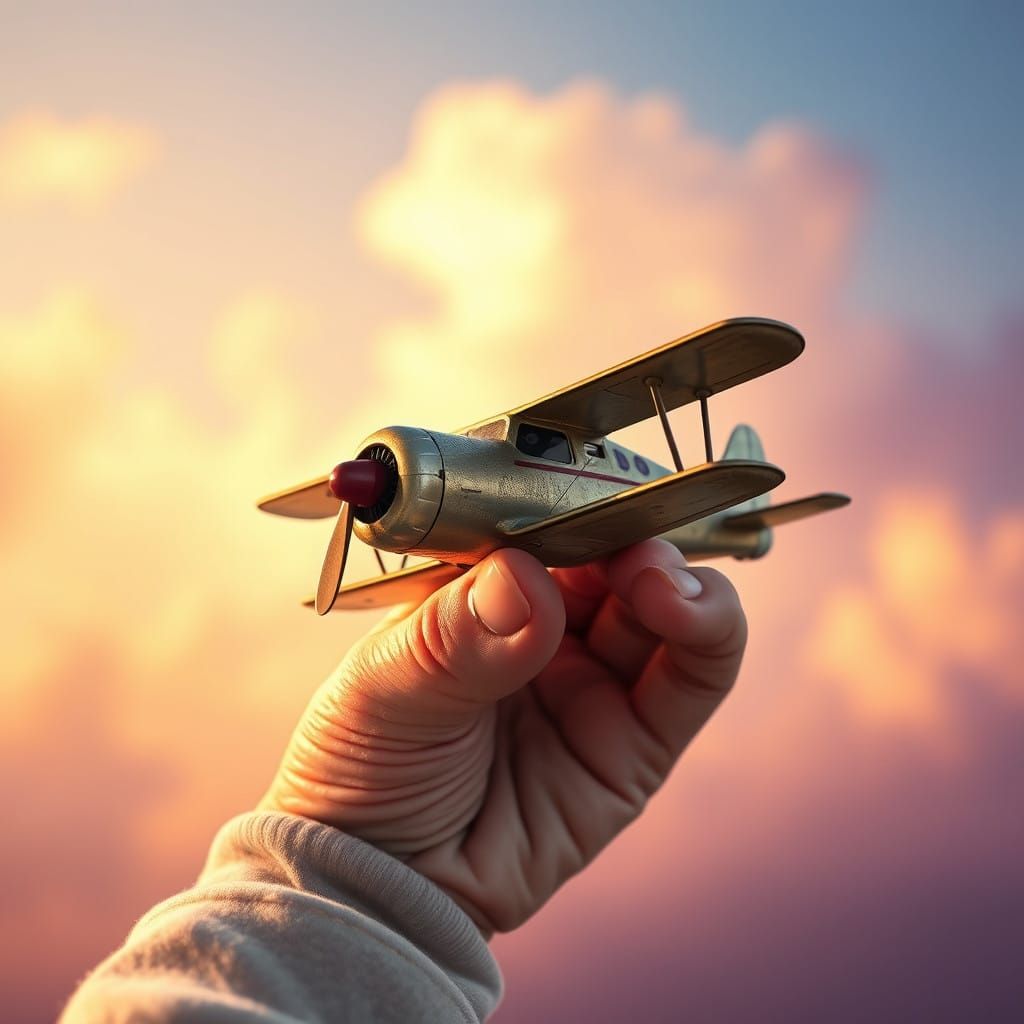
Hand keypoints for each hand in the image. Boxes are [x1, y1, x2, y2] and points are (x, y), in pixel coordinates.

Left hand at [260, 539, 746, 933]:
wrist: (375, 889)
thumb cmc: (362, 773)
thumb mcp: (386, 691)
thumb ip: (456, 638)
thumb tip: (524, 579)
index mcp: (483, 595)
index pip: (545, 524)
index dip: (572, 498)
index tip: (584, 481)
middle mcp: (546, 631)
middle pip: (616, 555)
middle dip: (630, 530)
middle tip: (624, 528)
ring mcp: (595, 682)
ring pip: (668, 605)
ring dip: (675, 573)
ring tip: (650, 573)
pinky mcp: (637, 744)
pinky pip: (694, 675)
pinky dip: (706, 628)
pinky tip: (678, 604)